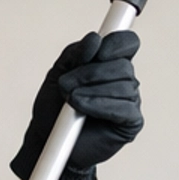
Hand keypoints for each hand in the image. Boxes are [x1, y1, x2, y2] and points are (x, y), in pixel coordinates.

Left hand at [10, 29, 143, 179]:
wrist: (47, 140)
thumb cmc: (54, 108)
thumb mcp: (58, 73)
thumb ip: (76, 53)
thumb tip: (95, 39)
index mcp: (109, 64)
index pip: (127, 44)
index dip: (116, 44)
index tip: (97, 52)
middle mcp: (124, 81)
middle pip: (123, 66)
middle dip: (91, 73)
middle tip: (66, 85)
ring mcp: (130, 102)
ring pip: (124, 86)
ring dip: (92, 91)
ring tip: (71, 100)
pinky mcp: (131, 123)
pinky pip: (125, 108)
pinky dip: (101, 106)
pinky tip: (83, 109)